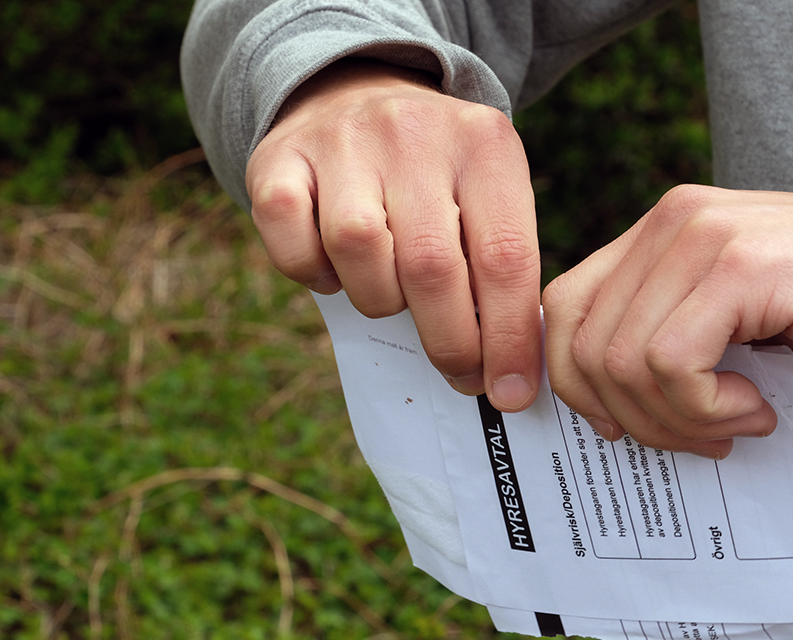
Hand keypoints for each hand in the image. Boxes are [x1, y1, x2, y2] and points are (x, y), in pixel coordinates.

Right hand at [245, 59, 541, 411]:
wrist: (356, 93)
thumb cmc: (437, 175)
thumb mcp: (488, 194)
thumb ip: (503, 268)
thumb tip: (513, 374)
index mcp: (484, 144)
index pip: (506, 257)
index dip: (508, 338)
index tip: (510, 393)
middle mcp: (414, 132)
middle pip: (432, 266)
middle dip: (450, 342)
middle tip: (461, 374)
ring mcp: (342, 141)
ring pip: (359, 252)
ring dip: (380, 300)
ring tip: (393, 295)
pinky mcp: (279, 159)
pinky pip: (292, 242)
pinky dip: (312, 275)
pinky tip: (335, 271)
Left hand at [542, 185, 792, 457]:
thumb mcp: (736, 331)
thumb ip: (670, 346)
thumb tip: (612, 415)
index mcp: (660, 233)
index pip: (562, 310)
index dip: (573, 382)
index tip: (621, 429)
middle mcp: (671, 222)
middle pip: (581, 343)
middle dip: (629, 418)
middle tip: (699, 439)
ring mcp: (702, 235)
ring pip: (623, 360)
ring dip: (676, 420)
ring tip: (738, 423)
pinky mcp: (740, 265)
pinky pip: (672, 364)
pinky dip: (707, 410)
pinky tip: (758, 409)